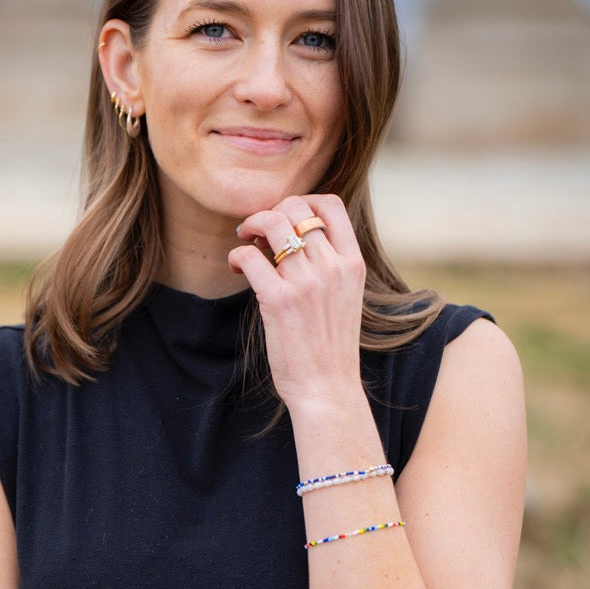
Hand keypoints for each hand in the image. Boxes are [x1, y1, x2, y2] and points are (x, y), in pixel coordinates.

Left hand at [228, 194, 365, 411]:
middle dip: (270, 212)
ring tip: (245, 241)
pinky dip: (237, 255)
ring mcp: (307, 282)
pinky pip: (250, 255)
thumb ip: (331, 265)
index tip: (285, 217)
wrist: (328, 388)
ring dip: (250, 225)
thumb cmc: (330, 346)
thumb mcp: (346, 297)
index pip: (332, 205)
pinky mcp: (279, 300)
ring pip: (272, 222)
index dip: (302, 200)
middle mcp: (333, 267)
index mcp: (353, 264)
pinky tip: (237, 267)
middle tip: (257, 231)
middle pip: (296, 207)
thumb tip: (296, 235)